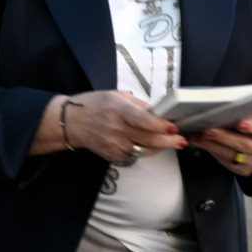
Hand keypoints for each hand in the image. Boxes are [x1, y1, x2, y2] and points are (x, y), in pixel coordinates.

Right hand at [57, 91, 185, 163]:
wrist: (70, 122)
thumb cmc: (94, 105)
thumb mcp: (115, 95)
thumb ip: (138, 104)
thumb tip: (159, 112)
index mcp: (118, 109)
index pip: (143, 119)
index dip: (161, 125)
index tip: (174, 127)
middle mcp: (116, 128)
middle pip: (148, 138)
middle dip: (169, 140)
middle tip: (181, 140)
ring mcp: (113, 143)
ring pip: (144, 150)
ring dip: (160, 148)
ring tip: (171, 143)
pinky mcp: (111, 155)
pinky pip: (134, 156)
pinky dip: (145, 151)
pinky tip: (151, 147)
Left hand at [194, 116, 251, 176]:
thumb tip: (230, 107)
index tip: (240, 123)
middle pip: (245, 145)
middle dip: (224, 137)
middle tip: (208, 130)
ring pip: (232, 155)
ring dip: (212, 146)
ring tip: (199, 137)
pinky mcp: (244, 170)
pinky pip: (227, 162)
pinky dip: (213, 152)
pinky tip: (204, 145)